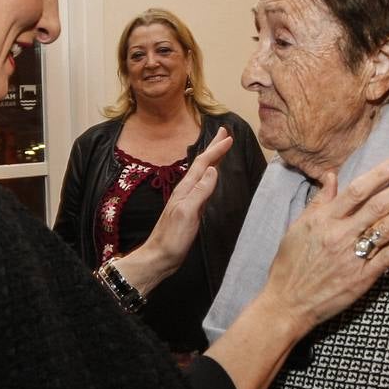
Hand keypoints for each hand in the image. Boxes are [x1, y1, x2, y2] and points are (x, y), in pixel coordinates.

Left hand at [115, 128, 232, 295]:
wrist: (159, 257)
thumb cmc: (172, 238)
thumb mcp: (188, 213)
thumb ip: (200, 191)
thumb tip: (213, 170)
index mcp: (186, 189)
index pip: (203, 164)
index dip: (216, 150)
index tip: (229, 137)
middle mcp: (186, 191)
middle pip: (201, 163)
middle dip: (213, 147)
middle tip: (224, 132)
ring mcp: (187, 200)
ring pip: (202, 172)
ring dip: (212, 158)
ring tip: (220, 148)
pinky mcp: (190, 209)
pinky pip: (202, 185)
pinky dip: (210, 175)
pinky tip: (211, 177)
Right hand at [259, 159, 388, 336]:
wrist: (288, 302)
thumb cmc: (290, 264)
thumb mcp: (298, 227)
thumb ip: (319, 201)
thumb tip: (332, 176)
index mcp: (324, 221)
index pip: (357, 191)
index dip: (380, 174)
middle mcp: (340, 236)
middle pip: (378, 206)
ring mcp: (353, 257)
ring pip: (387, 228)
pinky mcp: (362, 278)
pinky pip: (388, 257)